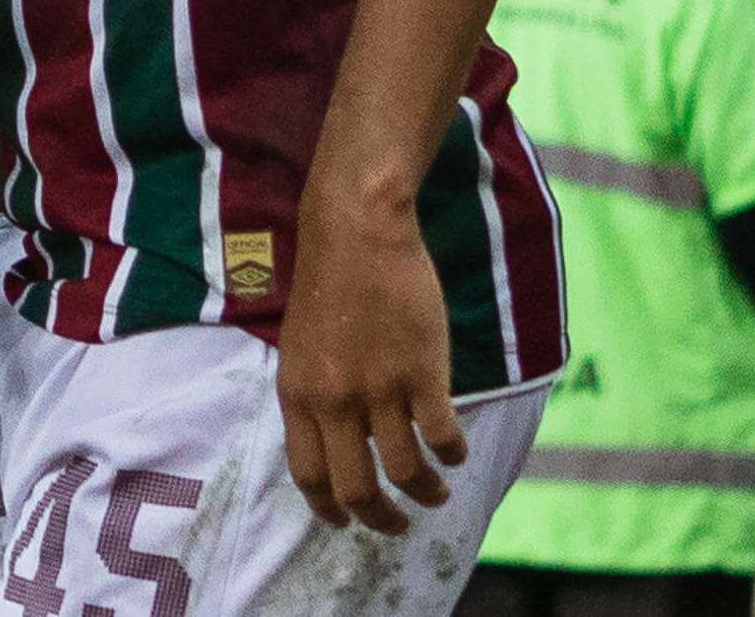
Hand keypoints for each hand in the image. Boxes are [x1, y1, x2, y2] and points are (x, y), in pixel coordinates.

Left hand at [276, 198, 464, 534]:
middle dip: (380, 519)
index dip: (328, 509)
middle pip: (356, 489)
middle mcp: (334, 401)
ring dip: (425, 492)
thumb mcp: (299, 346)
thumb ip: (314, 395)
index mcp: (297, 394)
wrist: (356, 230)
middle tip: (398, 524)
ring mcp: (379, 388)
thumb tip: (338, 442)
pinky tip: (456, 452)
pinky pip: (442, 437)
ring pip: (404, 471)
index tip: (345, 523)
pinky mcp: (421, 373)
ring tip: (437, 492)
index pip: (308, 475)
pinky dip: (453, 455)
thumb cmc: (328, 282)